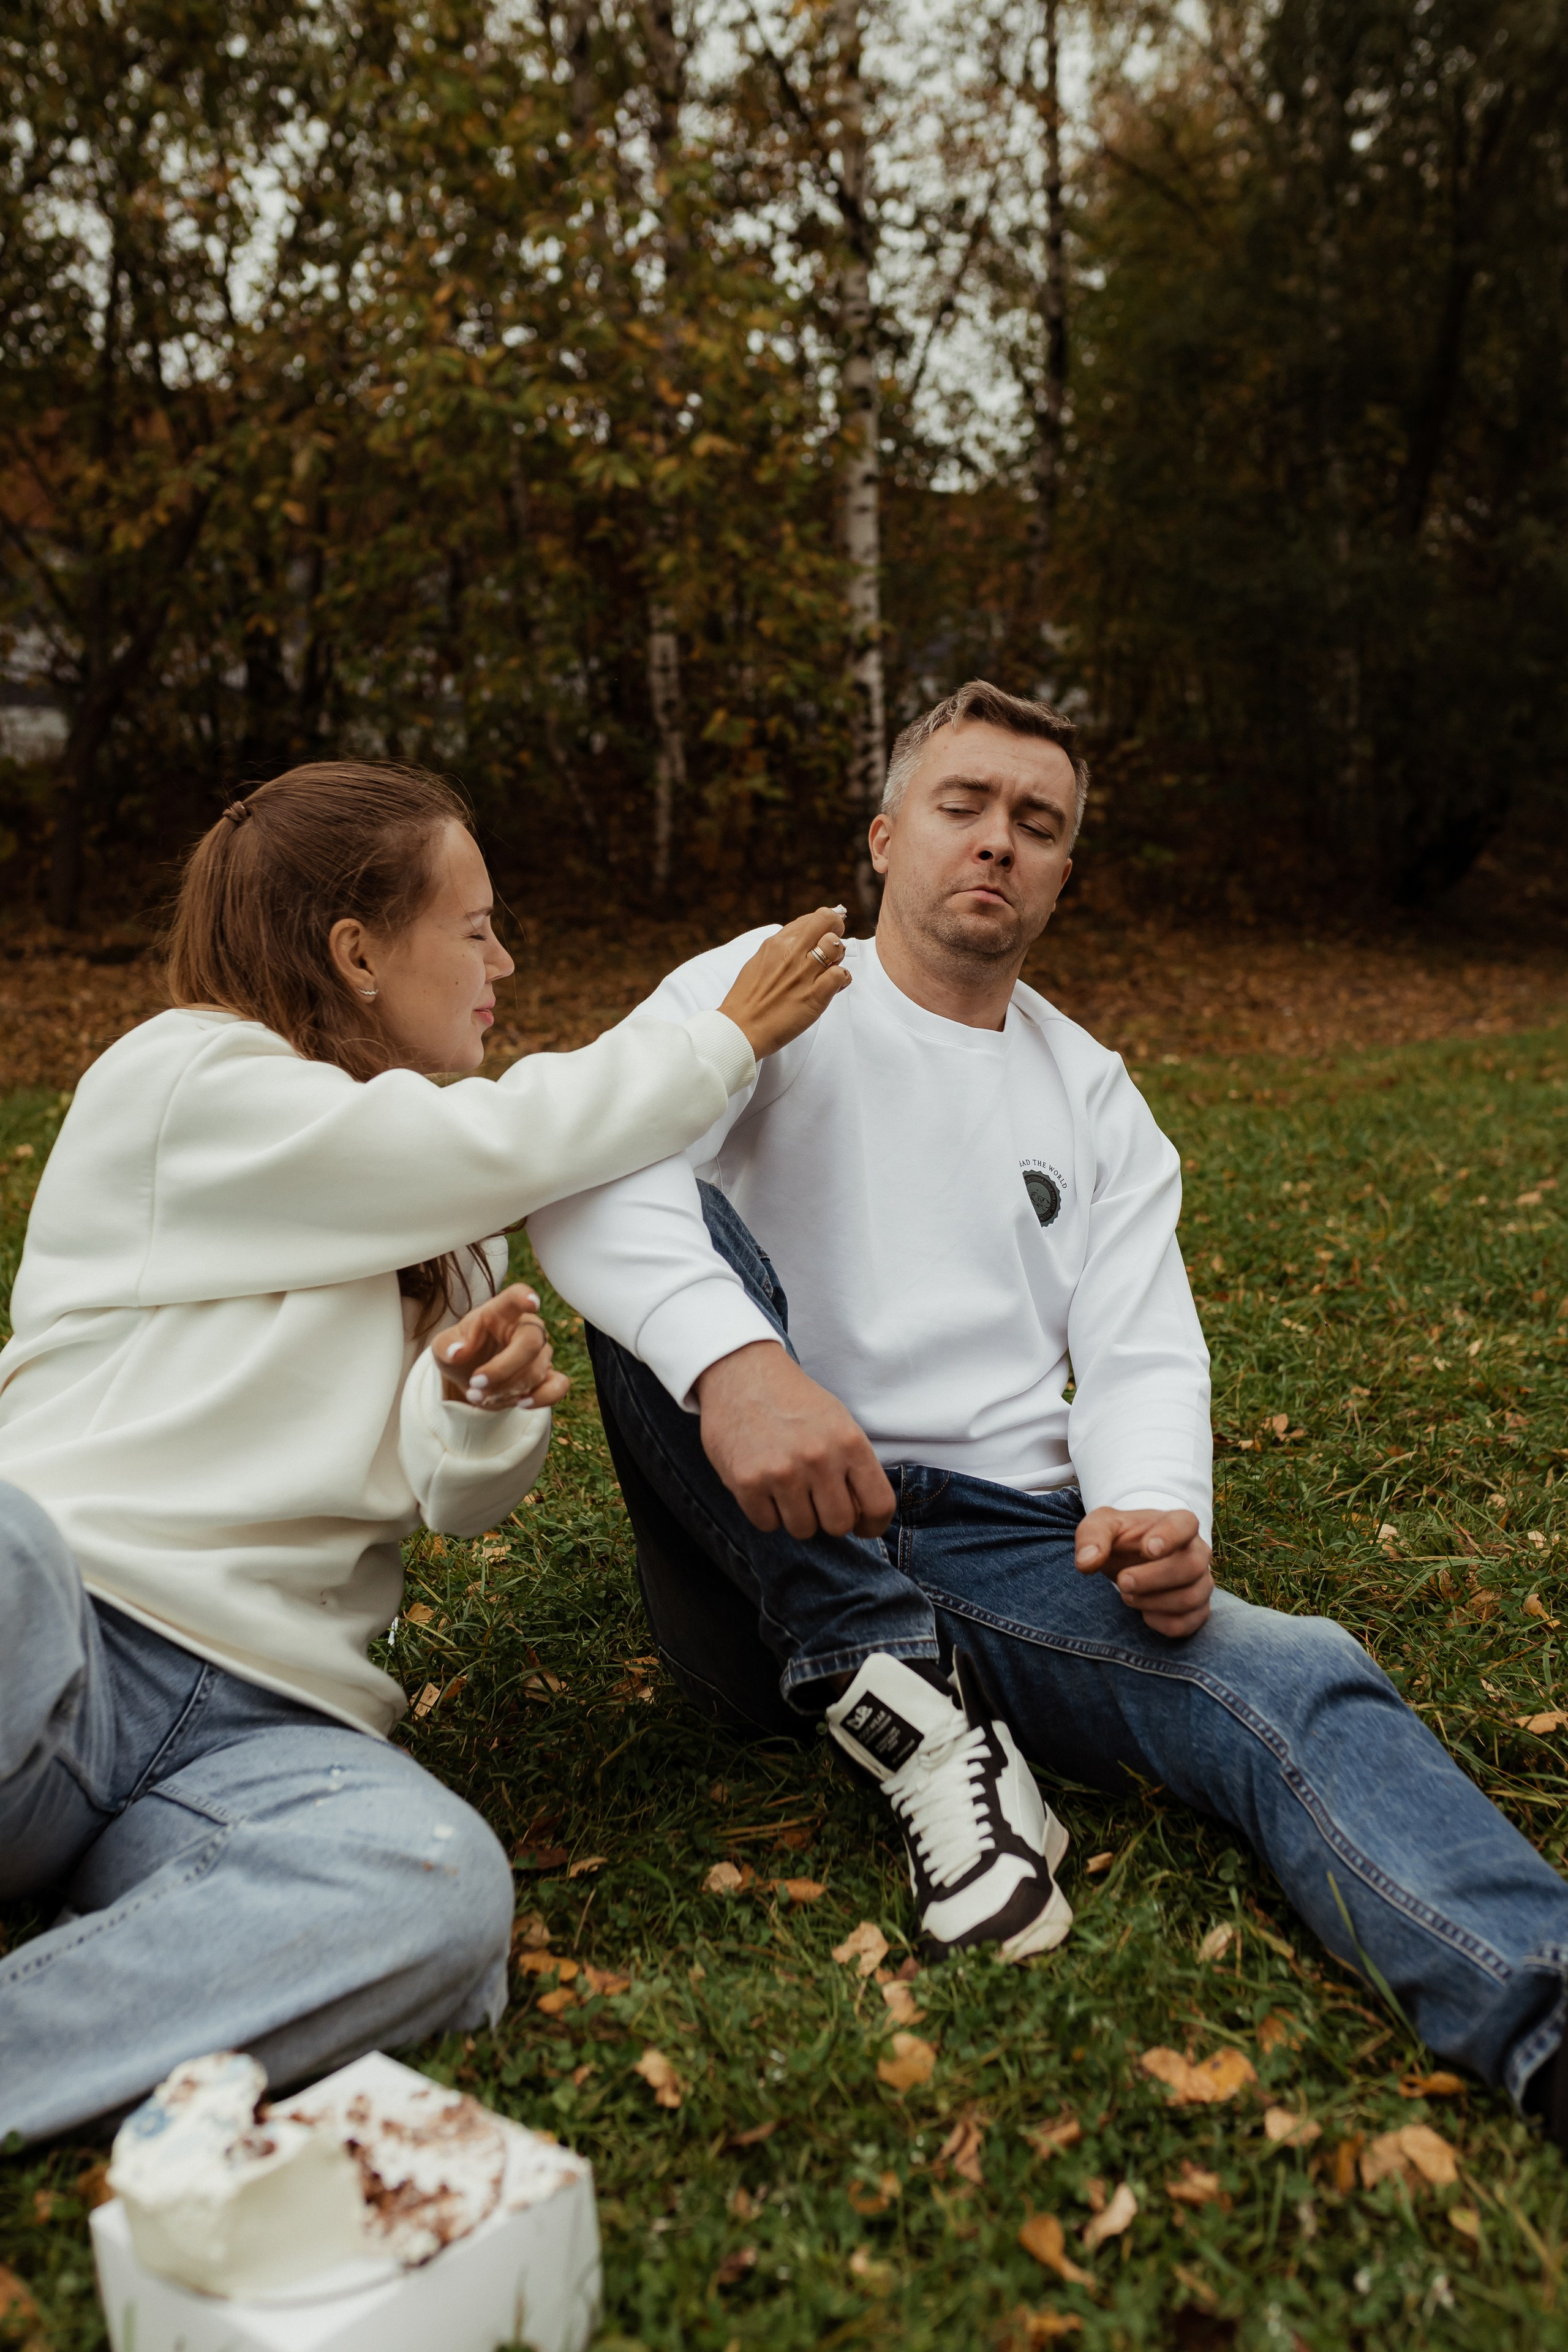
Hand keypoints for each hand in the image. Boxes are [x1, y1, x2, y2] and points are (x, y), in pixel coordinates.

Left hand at [432, 1282, 570, 1412]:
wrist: (469, 1378)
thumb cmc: (460, 1353)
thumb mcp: (443, 1345)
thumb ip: (447, 1345)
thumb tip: (457, 1352)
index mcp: (500, 1312)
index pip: (515, 1298)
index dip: (525, 1298)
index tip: (531, 1303)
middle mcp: (525, 1328)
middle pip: (530, 1343)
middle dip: (502, 1369)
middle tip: (475, 1383)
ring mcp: (539, 1353)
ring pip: (537, 1369)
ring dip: (507, 1389)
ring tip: (477, 1396)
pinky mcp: (546, 1376)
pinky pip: (558, 1386)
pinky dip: (542, 1398)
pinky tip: (521, 1403)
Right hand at [694, 1341, 894, 1539]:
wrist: (742, 1372)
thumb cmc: (794, 1401)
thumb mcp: (838, 1421)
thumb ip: (853, 1465)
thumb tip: (862, 1514)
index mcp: (849, 1442)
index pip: (879, 1504)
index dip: (873, 1525)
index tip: (863, 1527)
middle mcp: (819, 1459)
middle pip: (838, 1525)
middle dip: (828, 1519)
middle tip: (816, 1501)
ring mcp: (782, 1472)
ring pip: (802, 1529)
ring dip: (796, 1516)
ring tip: (786, 1488)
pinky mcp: (747, 1482)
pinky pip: (767, 1523)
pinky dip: (766, 1512)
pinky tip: (763, 1485)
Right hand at [718, 907, 849, 1059]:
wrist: (741, 1029)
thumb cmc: (748, 999)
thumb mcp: (759, 962)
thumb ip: (781, 948)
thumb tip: (800, 938)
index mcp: (777, 942)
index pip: (811, 918)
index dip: (822, 925)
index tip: (822, 936)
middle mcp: (791, 953)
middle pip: (827, 920)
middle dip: (836, 929)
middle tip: (833, 947)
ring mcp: (804, 973)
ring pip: (836, 945)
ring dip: (838, 956)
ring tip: (829, 969)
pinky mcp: (815, 995)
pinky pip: (841, 974)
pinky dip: (841, 980)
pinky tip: (832, 987)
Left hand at [1075, 1506, 1212, 1637]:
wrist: (1130, 1558)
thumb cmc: (1120, 1538)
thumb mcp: (1100, 1527)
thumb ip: (1092, 1537)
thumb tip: (1087, 1562)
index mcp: (1178, 1523)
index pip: (1186, 1524)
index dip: (1170, 1536)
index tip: (1147, 1549)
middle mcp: (1197, 1551)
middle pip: (1191, 1566)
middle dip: (1154, 1578)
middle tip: (1122, 1581)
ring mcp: (1201, 1581)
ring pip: (1192, 1597)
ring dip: (1155, 1602)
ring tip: (1127, 1595)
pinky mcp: (1197, 1609)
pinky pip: (1189, 1623)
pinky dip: (1163, 1623)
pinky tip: (1144, 1613)